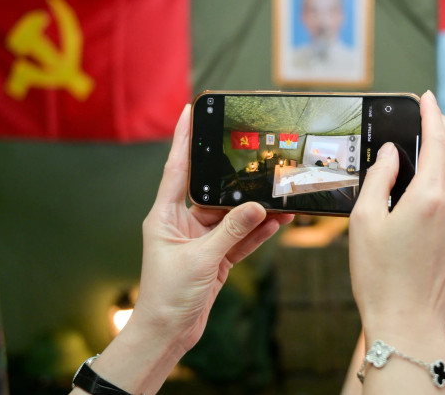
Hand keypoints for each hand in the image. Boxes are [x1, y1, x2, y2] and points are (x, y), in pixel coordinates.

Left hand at [134, 103, 293, 351]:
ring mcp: (200, 240)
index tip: (190, 110)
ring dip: (253, 209)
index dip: (183, 138)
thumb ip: (231, 232)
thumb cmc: (166, 297)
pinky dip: (257, 232)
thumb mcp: (200, 260)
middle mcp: (182, 223)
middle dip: (235, 178)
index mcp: (165, 215)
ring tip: (279, 195)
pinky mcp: (215, 257)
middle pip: (213, 191)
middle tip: (255, 157)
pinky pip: (240, 238)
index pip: (177, 168)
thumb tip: (257, 208)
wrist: (167, 334)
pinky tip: (277, 221)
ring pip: (232, 216)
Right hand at [348, 91, 444, 370]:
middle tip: (431, 118)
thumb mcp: (365, 221)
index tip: (427, 98)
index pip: (439, 140)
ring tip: (426, 157)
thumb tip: (391, 152)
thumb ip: (379, 177)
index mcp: (429, 198)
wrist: (407, 325)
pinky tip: (430, 198)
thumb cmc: (378, 276)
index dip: (433, 113)